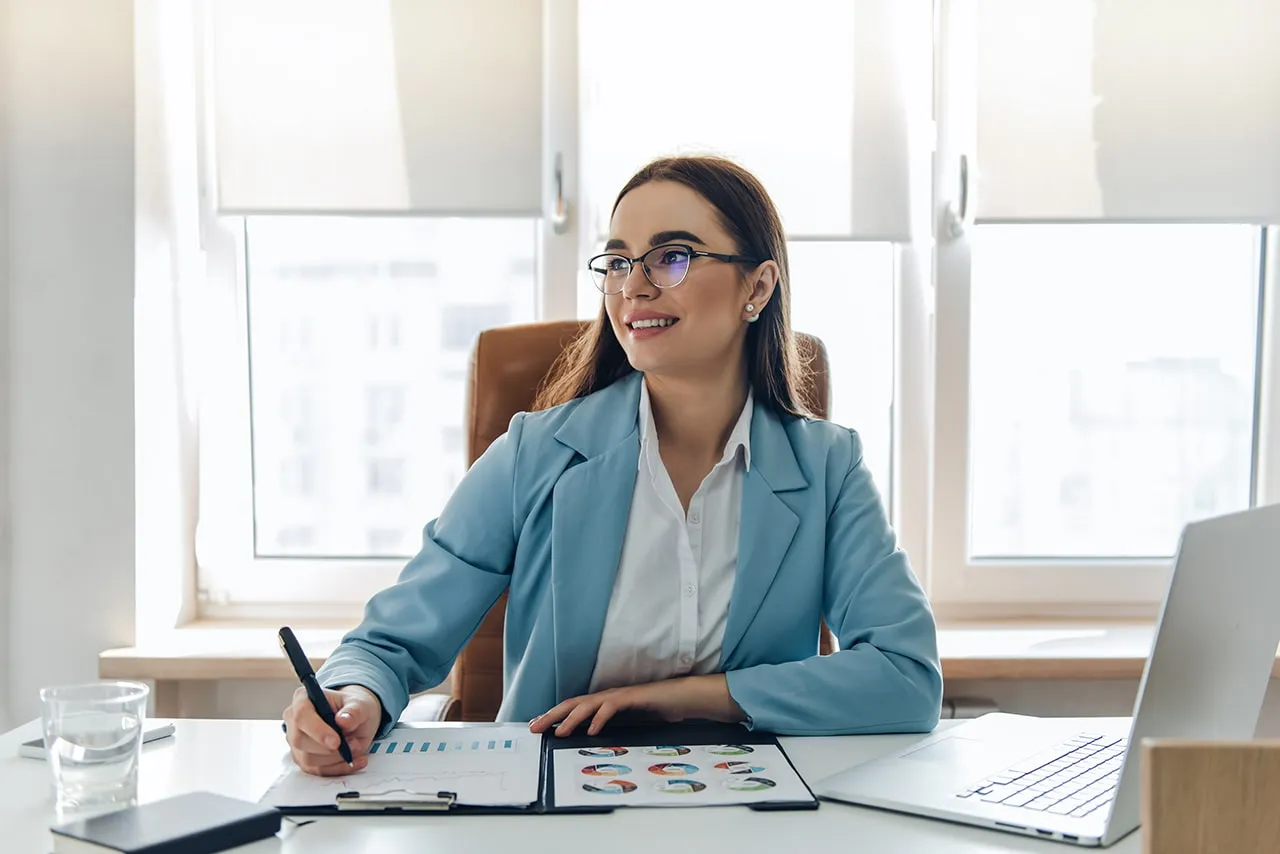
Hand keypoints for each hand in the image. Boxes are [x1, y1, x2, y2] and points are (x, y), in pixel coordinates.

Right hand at [282, 684, 381, 775]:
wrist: (356, 719)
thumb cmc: (354, 708)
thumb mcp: (361, 704)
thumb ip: (354, 711)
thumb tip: (343, 720)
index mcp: (303, 699)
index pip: (302, 715)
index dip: (317, 730)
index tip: (336, 742)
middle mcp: (294, 720)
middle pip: (300, 741)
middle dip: (330, 749)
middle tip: (354, 744)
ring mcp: (296, 741)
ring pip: (308, 759)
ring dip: (336, 759)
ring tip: (356, 748)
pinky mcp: (303, 759)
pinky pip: (317, 770)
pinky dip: (338, 768)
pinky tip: (354, 761)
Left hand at [529, 675, 743, 736]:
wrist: (684, 698)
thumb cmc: (658, 710)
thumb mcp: (631, 724)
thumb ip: (614, 729)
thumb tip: (594, 744)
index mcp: (605, 702)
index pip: (573, 708)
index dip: (554, 716)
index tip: (537, 727)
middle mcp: (608, 696)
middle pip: (572, 703)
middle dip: (551, 715)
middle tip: (533, 728)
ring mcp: (619, 695)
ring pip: (587, 704)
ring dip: (569, 717)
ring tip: (556, 730)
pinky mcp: (632, 697)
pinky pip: (611, 706)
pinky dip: (599, 717)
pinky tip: (591, 730)